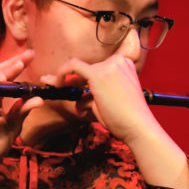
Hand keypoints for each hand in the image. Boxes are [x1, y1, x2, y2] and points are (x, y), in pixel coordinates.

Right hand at [0, 50, 43, 168]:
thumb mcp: (12, 126)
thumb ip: (22, 111)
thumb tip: (38, 99)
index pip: (5, 79)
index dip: (17, 67)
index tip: (31, 57)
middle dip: (14, 64)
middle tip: (29, 54)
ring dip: (4, 72)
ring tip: (19, 65)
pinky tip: (4, 80)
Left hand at [45, 52, 188, 188]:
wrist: (138, 127)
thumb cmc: (126, 119)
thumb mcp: (108, 101)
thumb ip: (92, 95)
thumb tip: (77, 98)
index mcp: (125, 65)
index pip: (97, 67)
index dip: (79, 75)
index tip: (66, 82)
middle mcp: (118, 61)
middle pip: (87, 67)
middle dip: (68, 77)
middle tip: (50, 81)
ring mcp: (109, 66)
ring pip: (79, 69)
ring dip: (66, 81)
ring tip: (51, 84)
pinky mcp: (98, 74)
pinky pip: (73, 67)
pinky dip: (62, 73)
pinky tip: (55, 83)